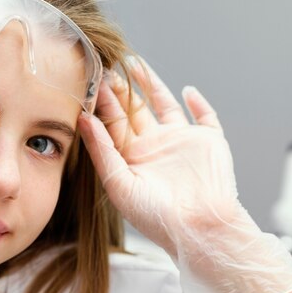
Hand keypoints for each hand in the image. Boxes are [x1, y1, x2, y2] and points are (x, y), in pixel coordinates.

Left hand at [78, 58, 291, 292]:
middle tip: (107, 65)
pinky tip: (187, 90)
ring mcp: (181, 143)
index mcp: (131, 159)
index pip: (113, 124)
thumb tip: (82, 118)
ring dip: (151, 86)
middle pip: (134, 111)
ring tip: (134, 64)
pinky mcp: (209, 142)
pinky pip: (205, 117)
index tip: (90, 79)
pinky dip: (198, 103)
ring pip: (163, 106)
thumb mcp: (118, 183)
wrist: (198, 228)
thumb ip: (101, 149)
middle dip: (121, 89)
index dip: (102, 102)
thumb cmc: (154, 215)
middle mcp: (153, 148)